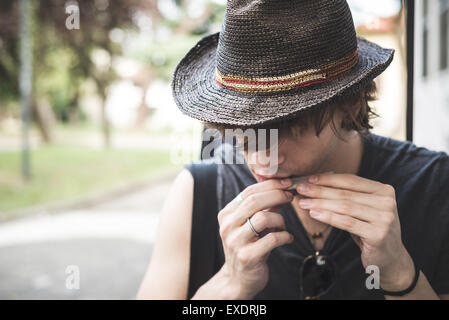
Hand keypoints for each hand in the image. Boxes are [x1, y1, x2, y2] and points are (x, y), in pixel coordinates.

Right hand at [217, 178, 294, 298]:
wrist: (238, 279)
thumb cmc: (248, 246)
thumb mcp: (250, 224)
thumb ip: (262, 207)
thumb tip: (281, 187)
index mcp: (226, 214)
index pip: (248, 192)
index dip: (270, 185)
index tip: (286, 183)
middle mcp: (228, 226)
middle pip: (255, 201)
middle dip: (277, 195)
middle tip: (290, 197)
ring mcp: (236, 242)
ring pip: (264, 218)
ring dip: (280, 219)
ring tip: (283, 226)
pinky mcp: (248, 257)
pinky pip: (272, 239)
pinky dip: (285, 236)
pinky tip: (287, 238)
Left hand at [295, 173, 414, 290]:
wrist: (389, 259)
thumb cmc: (369, 230)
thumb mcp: (362, 210)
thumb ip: (347, 196)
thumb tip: (315, 184)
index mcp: (384, 190)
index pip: (351, 180)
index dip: (328, 179)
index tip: (309, 178)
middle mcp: (387, 202)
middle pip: (345, 193)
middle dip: (319, 191)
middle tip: (300, 189)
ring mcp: (384, 218)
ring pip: (344, 207)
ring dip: (320, 203)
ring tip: (303, 202)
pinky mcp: (378, 234)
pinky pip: (346, 223)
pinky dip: (328, 217)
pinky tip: (314, 213)